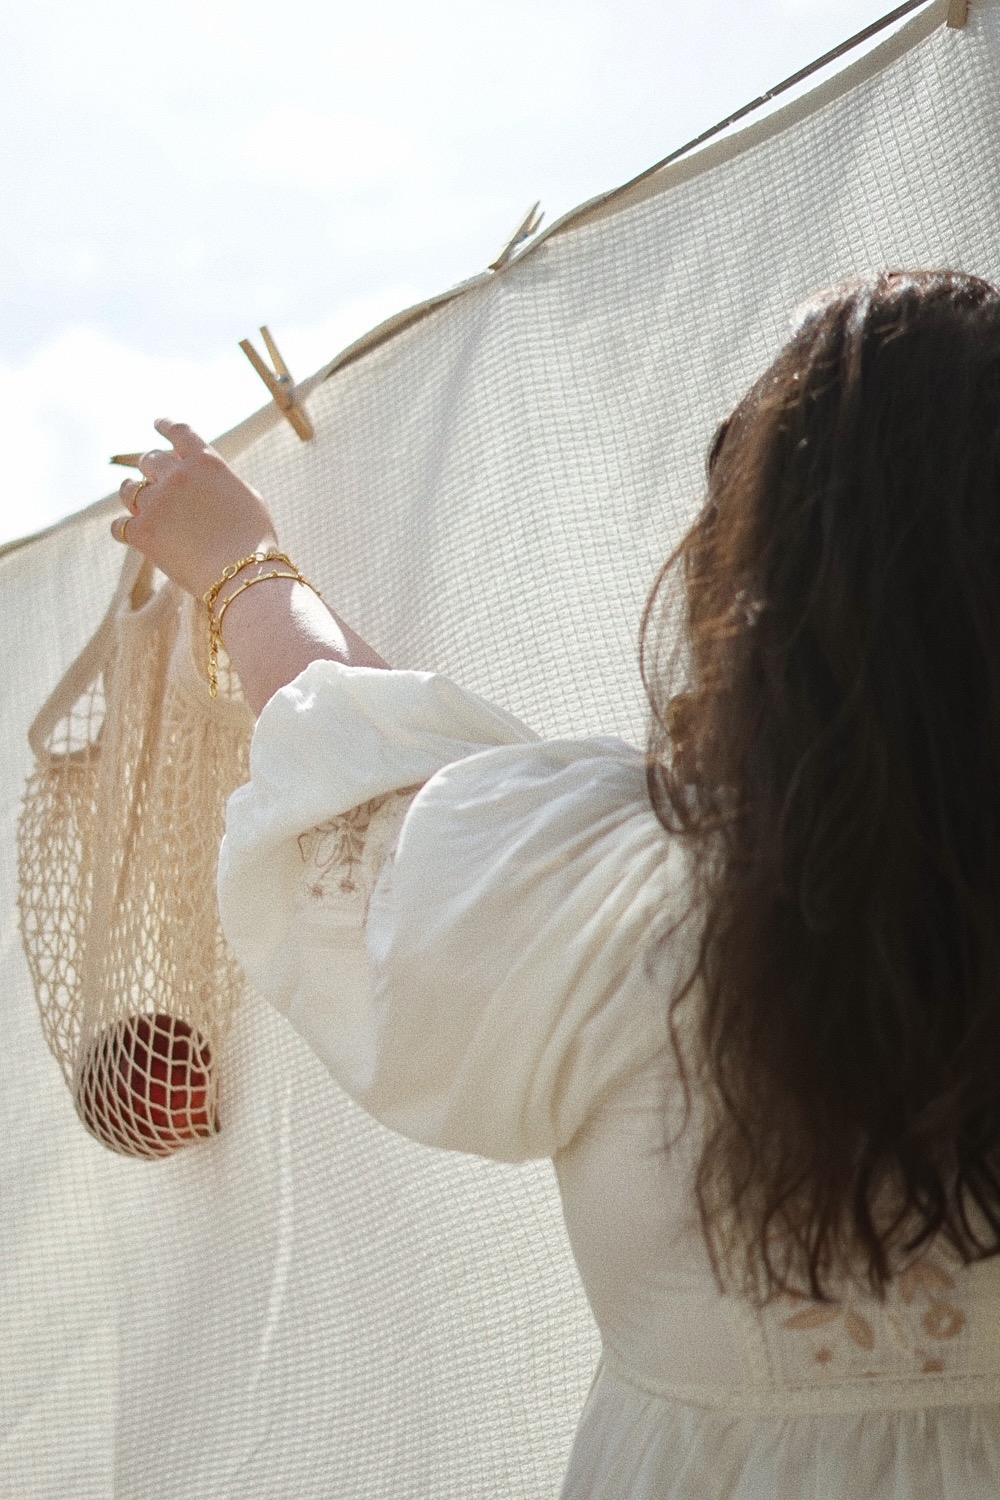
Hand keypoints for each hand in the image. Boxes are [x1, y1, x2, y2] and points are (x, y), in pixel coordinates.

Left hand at [111, 419, 280, 600]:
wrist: (242, 575)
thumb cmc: (254, 541)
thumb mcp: (247, 497)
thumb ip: (220, 482)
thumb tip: (205, 482)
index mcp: (205, 463)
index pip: (179, 432)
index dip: (166, 425)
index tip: (157, 423)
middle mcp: (177, 476)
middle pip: (150, 460)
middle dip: (151, 468)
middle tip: (152, 476)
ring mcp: (156, 503)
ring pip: (128, 489)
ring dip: (132, 494)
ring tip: (136, 501)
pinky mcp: (142, 532)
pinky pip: (119, 525)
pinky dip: (124, 529)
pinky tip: (127, 532)